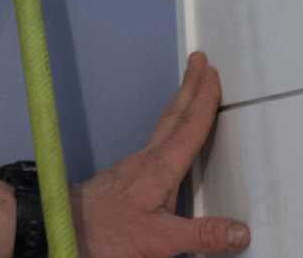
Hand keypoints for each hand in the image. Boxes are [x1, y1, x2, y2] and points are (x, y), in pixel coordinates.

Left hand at [72, 52, 249, 255]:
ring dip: (180, 105)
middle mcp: (145, 162)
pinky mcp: (124, 178)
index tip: (213, 76)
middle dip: (190, 87)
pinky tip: (167, 140)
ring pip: (163, 127)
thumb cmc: (104, 233)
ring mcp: (132, 168)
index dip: (204, 102)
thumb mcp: (160, 240)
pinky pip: (154, 143)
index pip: (188, 129)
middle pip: (174, 116)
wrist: (64, 231)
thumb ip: (200, 235)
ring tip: (190, 92)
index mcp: (159, 171)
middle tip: (200, 62)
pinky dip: (168, 129)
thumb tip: (237, 230)